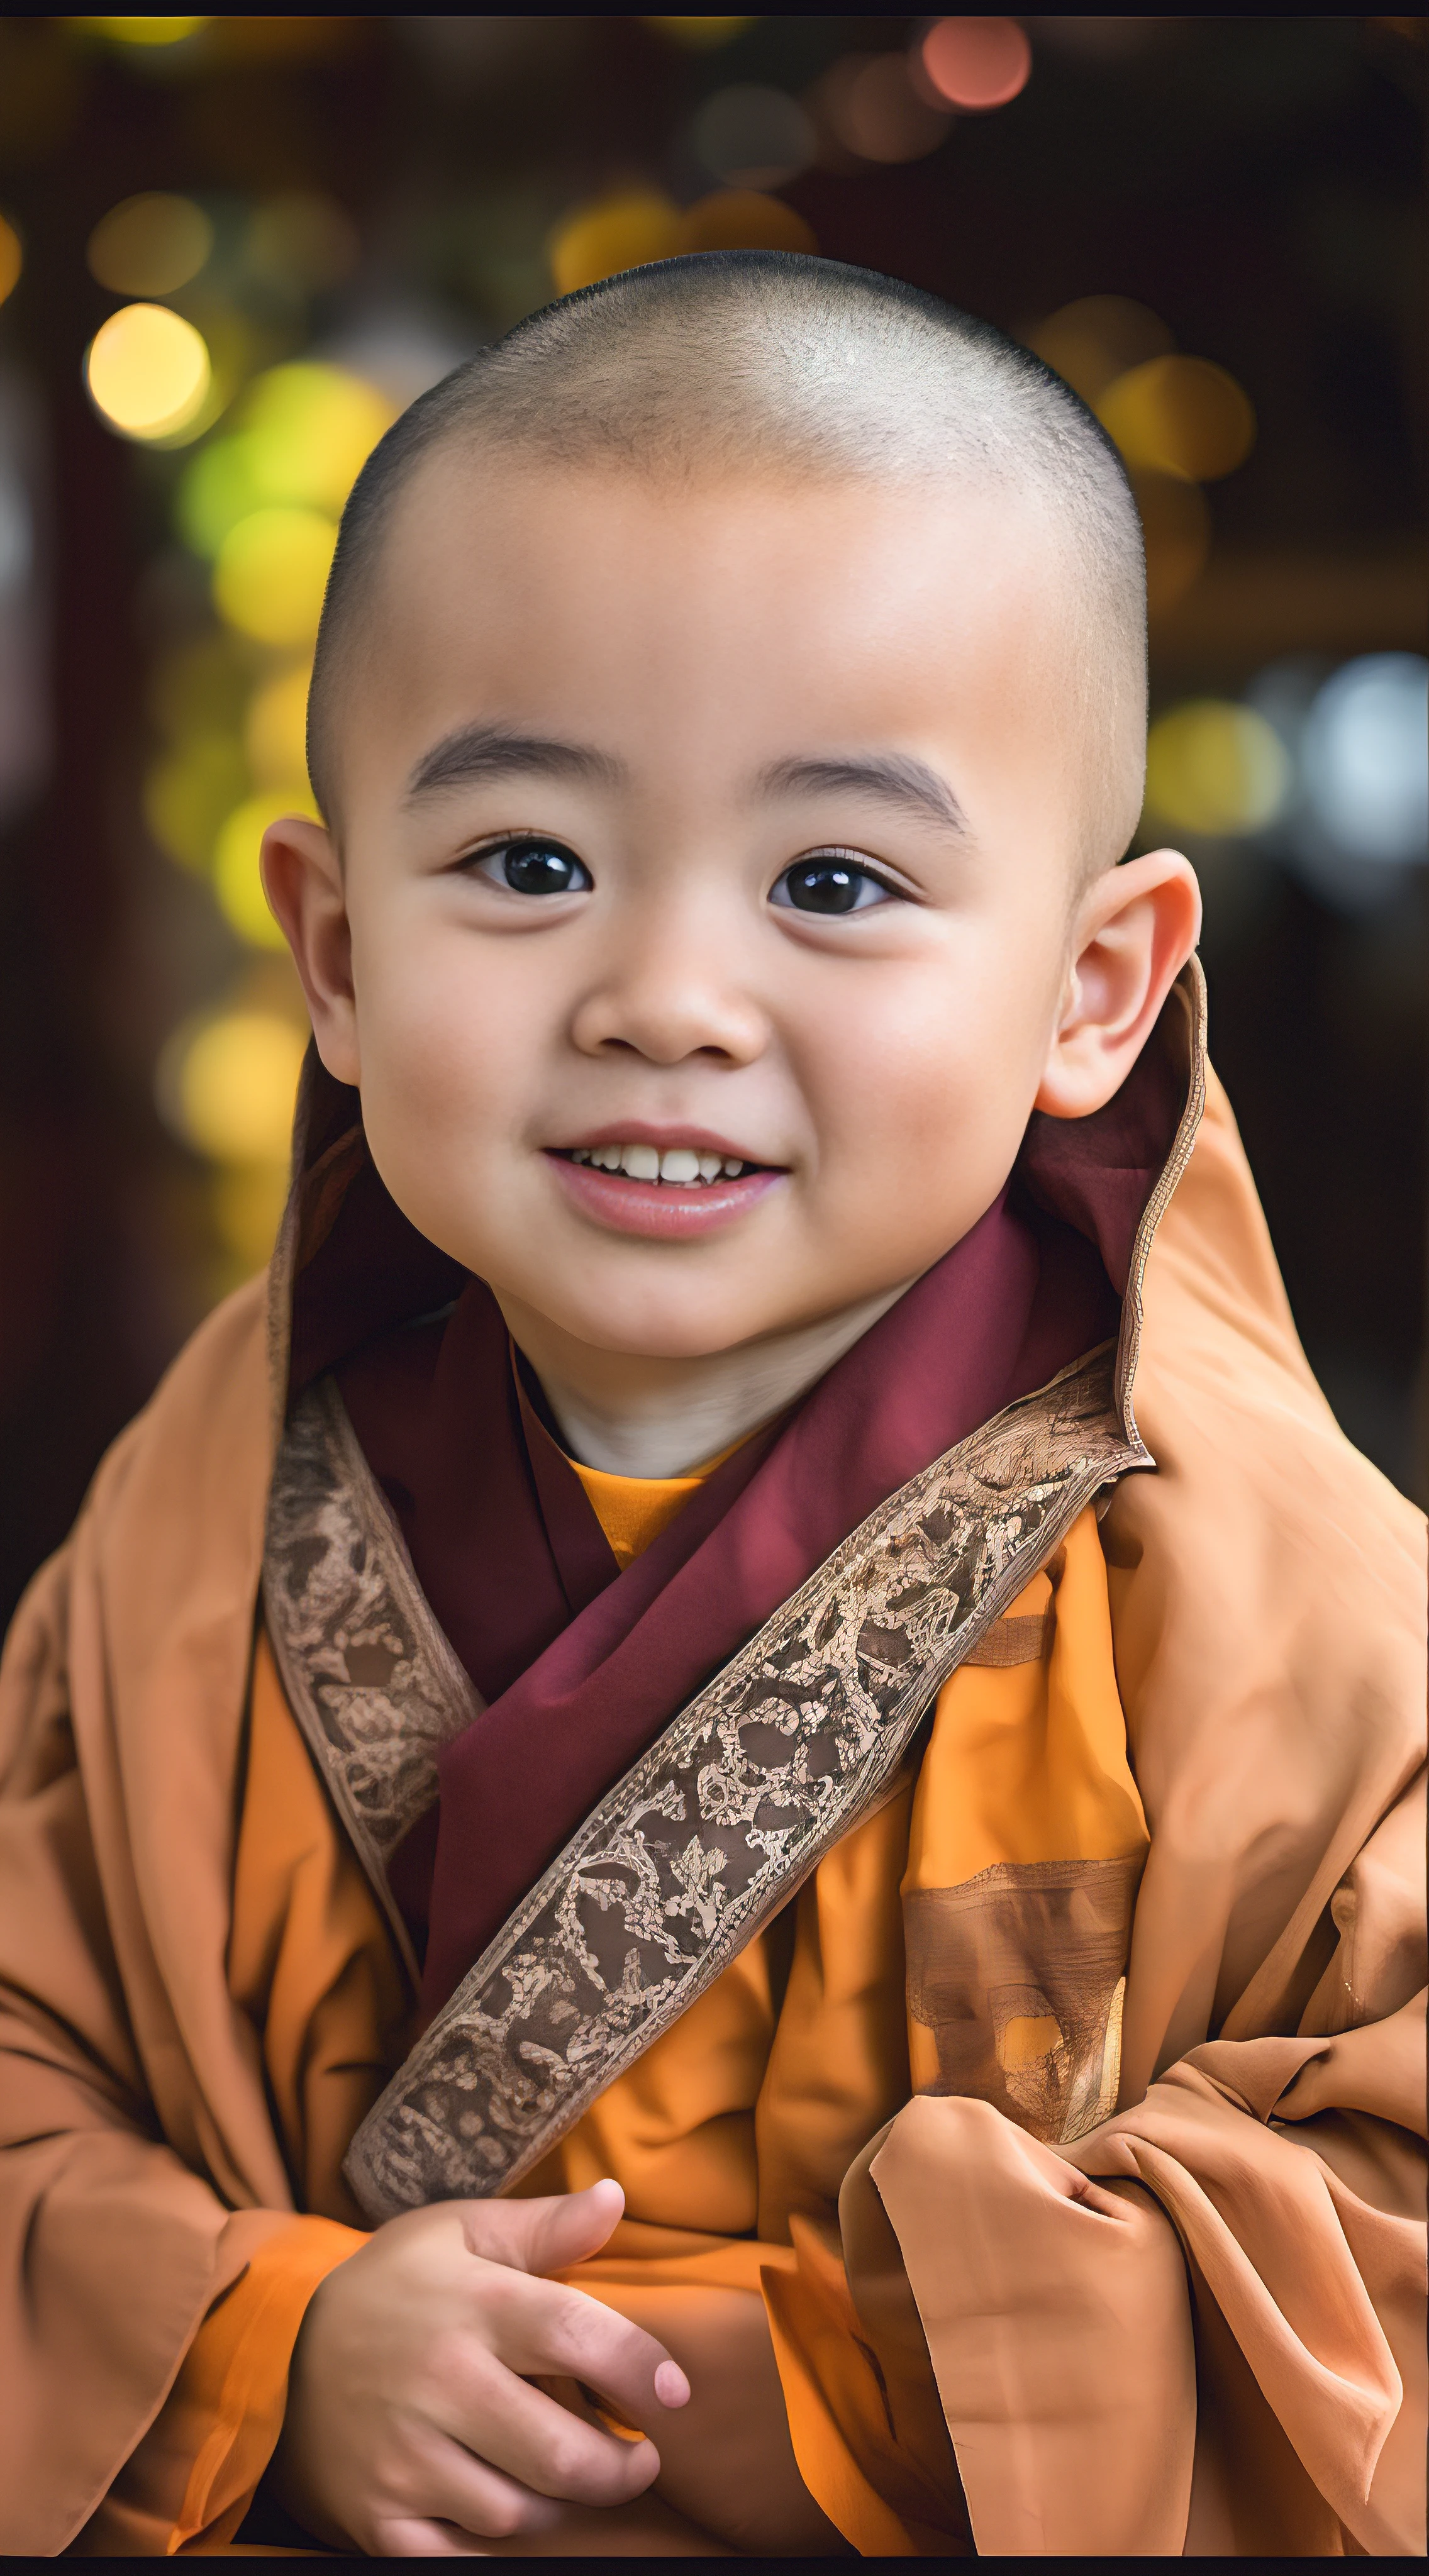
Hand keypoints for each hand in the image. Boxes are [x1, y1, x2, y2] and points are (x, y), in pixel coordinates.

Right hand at [270, 2179, 689, 2555]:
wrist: (278, 2351)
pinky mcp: (377, 2516)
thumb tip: (615, 2197)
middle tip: (639, 2461)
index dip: (642, 2370)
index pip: (579, 2337)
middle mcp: (440, 2382)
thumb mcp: (462, 2234)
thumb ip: (545, 2226)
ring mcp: (403, 2457)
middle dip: (621, 2470)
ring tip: (567, 2475)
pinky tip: (508, 2509)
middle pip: (561, 2454)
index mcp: (473, 2304)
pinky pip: (459, 2558)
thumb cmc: (394, 2286)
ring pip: (518, 2513)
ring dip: (559, 2505)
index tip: (677, 2395)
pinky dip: (494, 2546)